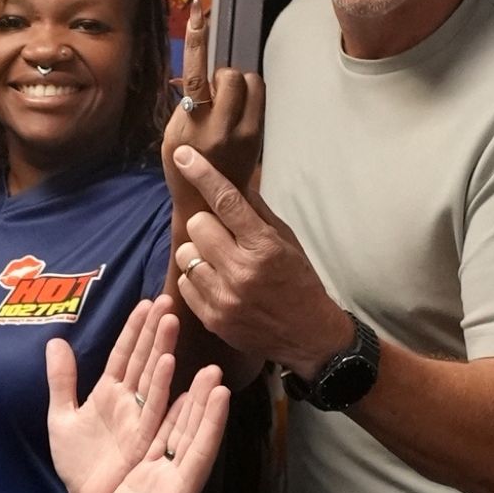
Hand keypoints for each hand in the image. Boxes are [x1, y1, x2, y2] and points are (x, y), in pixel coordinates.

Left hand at [47, 297, 179, 492]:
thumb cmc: (77, 464)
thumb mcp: (60, 417)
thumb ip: (61, 380)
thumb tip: (55, 341)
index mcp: (110, 394)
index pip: (124, 354)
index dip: (134, 330)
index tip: (147, 303)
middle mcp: (130, 403)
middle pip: (144, 360)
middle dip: (154, 332)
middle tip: (167, 302)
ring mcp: (139, 420)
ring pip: (153, 380)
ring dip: (162, 351)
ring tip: (171, 324)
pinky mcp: (142, 441)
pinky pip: (155, 411)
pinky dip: (162, 388)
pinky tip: (169, 365)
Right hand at [81, 365, 229, 492]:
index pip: (200, 451)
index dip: (212, 423)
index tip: (222, 393)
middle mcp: (177, 479)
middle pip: (195, 434)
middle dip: (206, 403)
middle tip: (215, 369)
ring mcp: (164, 476)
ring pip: (181, 432)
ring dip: (193, 404)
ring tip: (203, 373)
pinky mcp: (148, 475)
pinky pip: (163, 438)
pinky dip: (171, 416)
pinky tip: (177, 396)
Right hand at [161, 0, 264, 207]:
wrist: (209, 204)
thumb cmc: (183, 167)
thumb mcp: (172, 135)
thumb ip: (184, 104)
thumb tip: (191, 77)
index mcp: (191, 124)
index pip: (195, 74)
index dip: (197, 39)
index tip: (198, 12)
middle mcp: (220, 127)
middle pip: (230, 74)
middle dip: (221, 75)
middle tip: (212, 93)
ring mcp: (244, 132)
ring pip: (250, 82)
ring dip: (237, 84)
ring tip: (226, 103)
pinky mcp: (258, 136)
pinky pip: (258, 97)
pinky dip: (247, 96)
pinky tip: (236, 112)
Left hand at [170, 146, 349, 375]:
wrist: (309, 337)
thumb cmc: (299, 282)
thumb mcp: (287, 242)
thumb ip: (258, 214)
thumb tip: (233, 183)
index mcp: (264, 247)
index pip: (227, 201)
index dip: (202, 174)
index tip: (184, 155)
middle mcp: (242, 271)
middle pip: (198, 225)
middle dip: (208, 225)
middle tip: (224, 236)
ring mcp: (224, 298)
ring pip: (185, 253)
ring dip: (199, 252)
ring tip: (220, 262)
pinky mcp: (212, 318)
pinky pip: (184, 282)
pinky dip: (196, 278)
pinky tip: (217, 282)